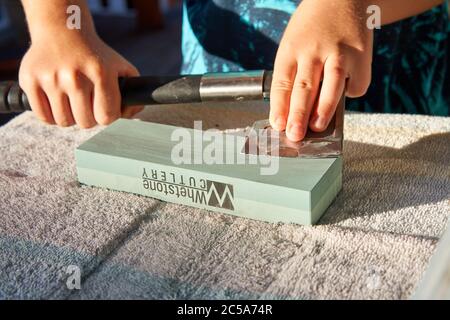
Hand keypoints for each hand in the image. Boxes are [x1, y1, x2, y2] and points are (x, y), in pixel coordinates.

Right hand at [19, 31, 141, 127]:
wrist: (63, 31)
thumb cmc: (96, 56)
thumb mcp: (122, 68)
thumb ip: (133, 93)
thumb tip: (129, 114)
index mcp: (100, 73)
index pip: (107, 117)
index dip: (108, 117)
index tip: (104, 110)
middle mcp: (75, 76)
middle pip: (85, 122)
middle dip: (89, 117)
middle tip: (87, 105)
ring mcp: (50, 78)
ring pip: (64, 122)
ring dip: (70, 117)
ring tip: (72, 102)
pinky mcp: (30, 80)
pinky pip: (43, 116)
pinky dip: (51, 116)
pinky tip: (57, 103)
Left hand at [270, 0, 372, 140]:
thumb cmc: (313, 27)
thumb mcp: (294, 43)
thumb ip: (293, 74)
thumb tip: (294, 112)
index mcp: (291, 48)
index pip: (282, 82)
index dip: (279, 107)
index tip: (277, 125)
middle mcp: (313, 50)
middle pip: (303, 88)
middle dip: (298, 115)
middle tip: (295, 135)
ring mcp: (338, 52)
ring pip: (330, 87)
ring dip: (323, 111)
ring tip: (317, 127)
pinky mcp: (361, 56)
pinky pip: (356, 84)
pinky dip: (351, 94)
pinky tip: (344, 94)